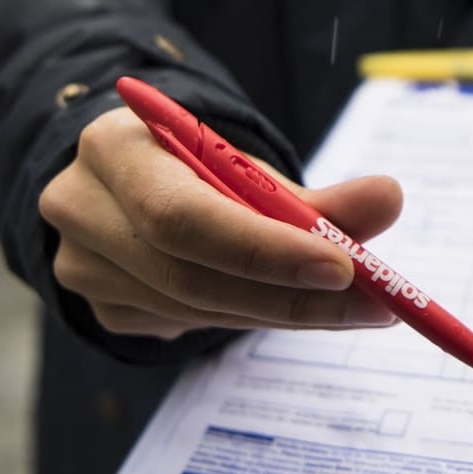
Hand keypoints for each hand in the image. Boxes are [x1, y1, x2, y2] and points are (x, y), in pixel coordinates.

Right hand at [40, 107, 402, 338]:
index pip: (184, 214)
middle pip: (190, 275)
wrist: (136, 188)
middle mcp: (81, 207)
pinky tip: (279, 301)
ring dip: (280, 312)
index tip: (346, 268)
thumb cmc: (200, 172)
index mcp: (114, 148)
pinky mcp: (101, 308)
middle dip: (292, 299)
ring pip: (198, 309)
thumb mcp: (253, 173)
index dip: (266, 249)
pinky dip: (247, 316)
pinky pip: (189, 326)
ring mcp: (81, 266)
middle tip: (376, 307)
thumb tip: (391, 198)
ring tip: (348, 305)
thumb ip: (320, 198)